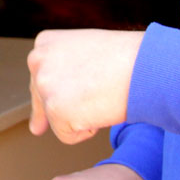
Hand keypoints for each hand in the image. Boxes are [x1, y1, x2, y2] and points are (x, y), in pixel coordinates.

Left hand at [28, 28, 142, 143]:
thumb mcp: (83, 53)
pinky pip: (67, 136)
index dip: (69, 88)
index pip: (44, 81)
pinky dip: (87, 130)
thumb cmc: (123, 59)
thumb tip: (34, 129)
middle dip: (70, 104)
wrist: (145, 65)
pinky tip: (101, 106)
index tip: (88, 79)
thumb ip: (59, 76)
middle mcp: (37, 60)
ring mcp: (45, 84)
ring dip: (81, 116)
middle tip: (96, 89)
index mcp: (44, 43)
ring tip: (101, 93)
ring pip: (57, 120)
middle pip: (47, 102)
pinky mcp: (55, 109)